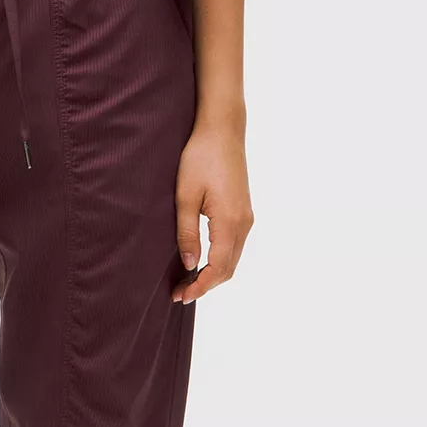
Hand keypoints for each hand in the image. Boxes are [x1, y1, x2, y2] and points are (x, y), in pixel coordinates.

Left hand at [171, 118, 252, 302]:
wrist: (223, 130)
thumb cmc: (200, 157)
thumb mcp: (185, 196)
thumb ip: (187, 233)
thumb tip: (190, 265)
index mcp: (230, 221)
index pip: (218, 267)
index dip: (200, 286)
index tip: (181, 296)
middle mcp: (244, 223)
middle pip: (229, 269)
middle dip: (205, 285)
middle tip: (179, 293)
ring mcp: (247, 218)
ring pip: (233, 259)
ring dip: (212, 274)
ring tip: (187, 281)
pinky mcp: (244, 211)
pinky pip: (234, 246)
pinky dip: (219, 260)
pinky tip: (201, 261)